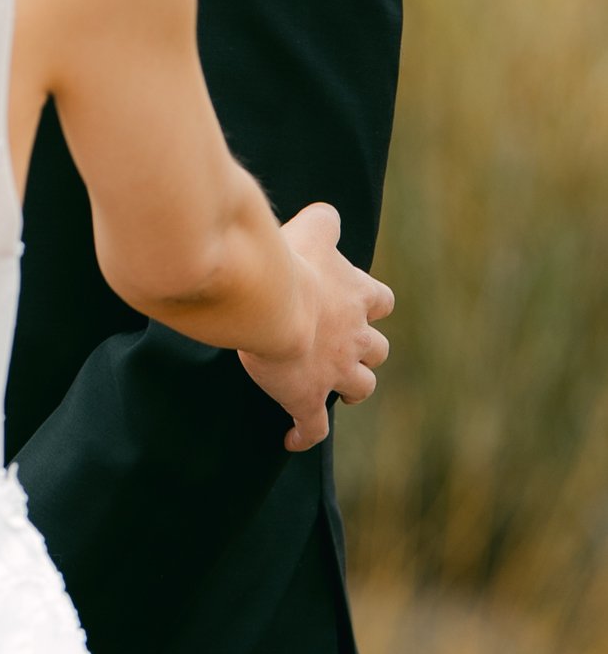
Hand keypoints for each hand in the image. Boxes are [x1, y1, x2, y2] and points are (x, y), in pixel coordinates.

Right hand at [239, 203, 393, 453]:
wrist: (273, 305)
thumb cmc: (289, 264)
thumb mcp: (310, 230)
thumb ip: (323, 223)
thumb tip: (329, 216)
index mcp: (356, 297)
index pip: (382, 301)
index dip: (371, 304)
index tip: (357, 304)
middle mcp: (354, 337)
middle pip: (377, 351)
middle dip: (365, 351)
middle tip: (342, 348)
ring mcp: (334, 373)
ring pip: (360, 389)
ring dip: (349, 389)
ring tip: (329, 390)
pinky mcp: (307, 399)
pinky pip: (312, 427)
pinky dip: (305, 434)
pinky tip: (292, 437)